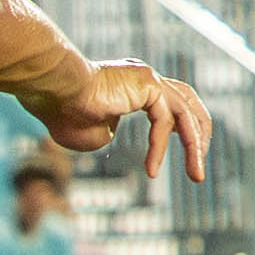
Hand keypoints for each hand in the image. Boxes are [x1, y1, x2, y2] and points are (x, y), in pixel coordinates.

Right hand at [34, 55, 212, 181]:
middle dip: (200, 135)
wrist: (54, 91)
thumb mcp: (87, 132)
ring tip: (196, 177)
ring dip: (195, 147)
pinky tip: (151, 170)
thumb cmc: (62, 111)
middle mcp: (144, 77)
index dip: (182, 127)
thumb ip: (104, 134)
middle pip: (189, 102)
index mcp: (133, 84)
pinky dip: (159, 147)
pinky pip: (163, 120)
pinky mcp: (147, 84)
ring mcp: (148, 78)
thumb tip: (110, 136)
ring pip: (185, 113)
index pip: (171, 101)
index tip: (188, 150)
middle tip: (200, 168)